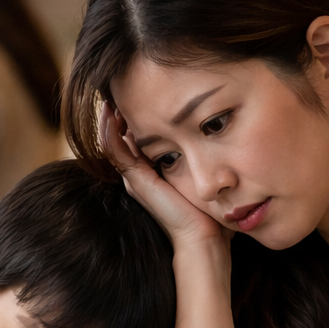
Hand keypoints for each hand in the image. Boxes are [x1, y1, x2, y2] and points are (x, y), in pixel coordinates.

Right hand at [100, 101, 227, 250]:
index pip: (137, 140)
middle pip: (121, 139)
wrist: (203, 238)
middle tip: (118, 89)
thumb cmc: (209, 212)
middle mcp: (139, 175)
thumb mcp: (204, 175)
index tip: (142, 94)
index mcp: (152, 173)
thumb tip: (219, 135)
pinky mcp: (136, 181)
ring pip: (113, 143)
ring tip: (110, 97)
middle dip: (120, 115)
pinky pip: (115, 152)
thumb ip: (203, 158)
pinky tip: (109, 114)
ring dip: (110, 120)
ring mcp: (135, 178)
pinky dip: (109, 133)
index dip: (137, 117)